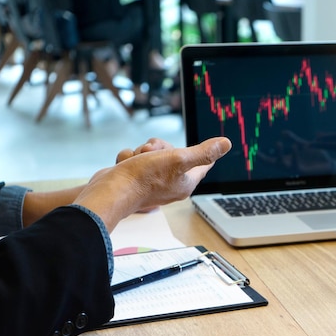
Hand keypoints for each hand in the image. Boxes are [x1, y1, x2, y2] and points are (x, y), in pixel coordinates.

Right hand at [74, 137, 231, 231]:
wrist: (110, 191)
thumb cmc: (144, 178)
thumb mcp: (179, 159)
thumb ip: (203, 152)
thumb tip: (226, 144)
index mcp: (186, 182)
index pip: (203, 165)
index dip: (205, 154)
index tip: (212, 152)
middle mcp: (171, 183)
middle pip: (173, 152)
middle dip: (159, 147)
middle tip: (152, 152)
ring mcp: (152, 182)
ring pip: (152, 153)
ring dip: (142, 151)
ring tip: (137, 160)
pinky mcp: (135, 178)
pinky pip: (135, 158)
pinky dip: (129, 158)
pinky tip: (126, 166)